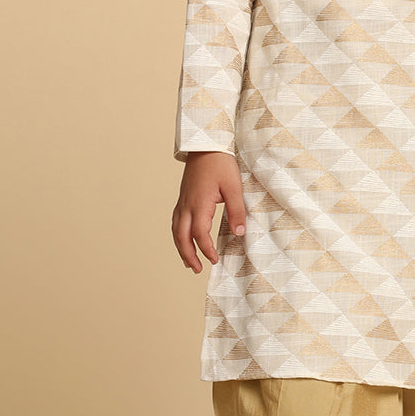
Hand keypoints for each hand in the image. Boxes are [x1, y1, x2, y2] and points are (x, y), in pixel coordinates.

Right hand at [171, 152, 246, 272]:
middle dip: (188, 255)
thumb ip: (237, 210)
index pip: (199, 234)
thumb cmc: (220, 164)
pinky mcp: (182, 198)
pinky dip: (178, 235)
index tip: (215, 260)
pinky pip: (175, 221)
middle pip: (181, 236)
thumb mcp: (234, 187)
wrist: (205, 145)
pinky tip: (183, 240)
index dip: (206, 250)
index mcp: (199, 204)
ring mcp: (182, 201)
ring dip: (180, 248)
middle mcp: (187, 205)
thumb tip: (239, 232)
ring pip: (175, 230)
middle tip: (197, 270)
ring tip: (189, 262)